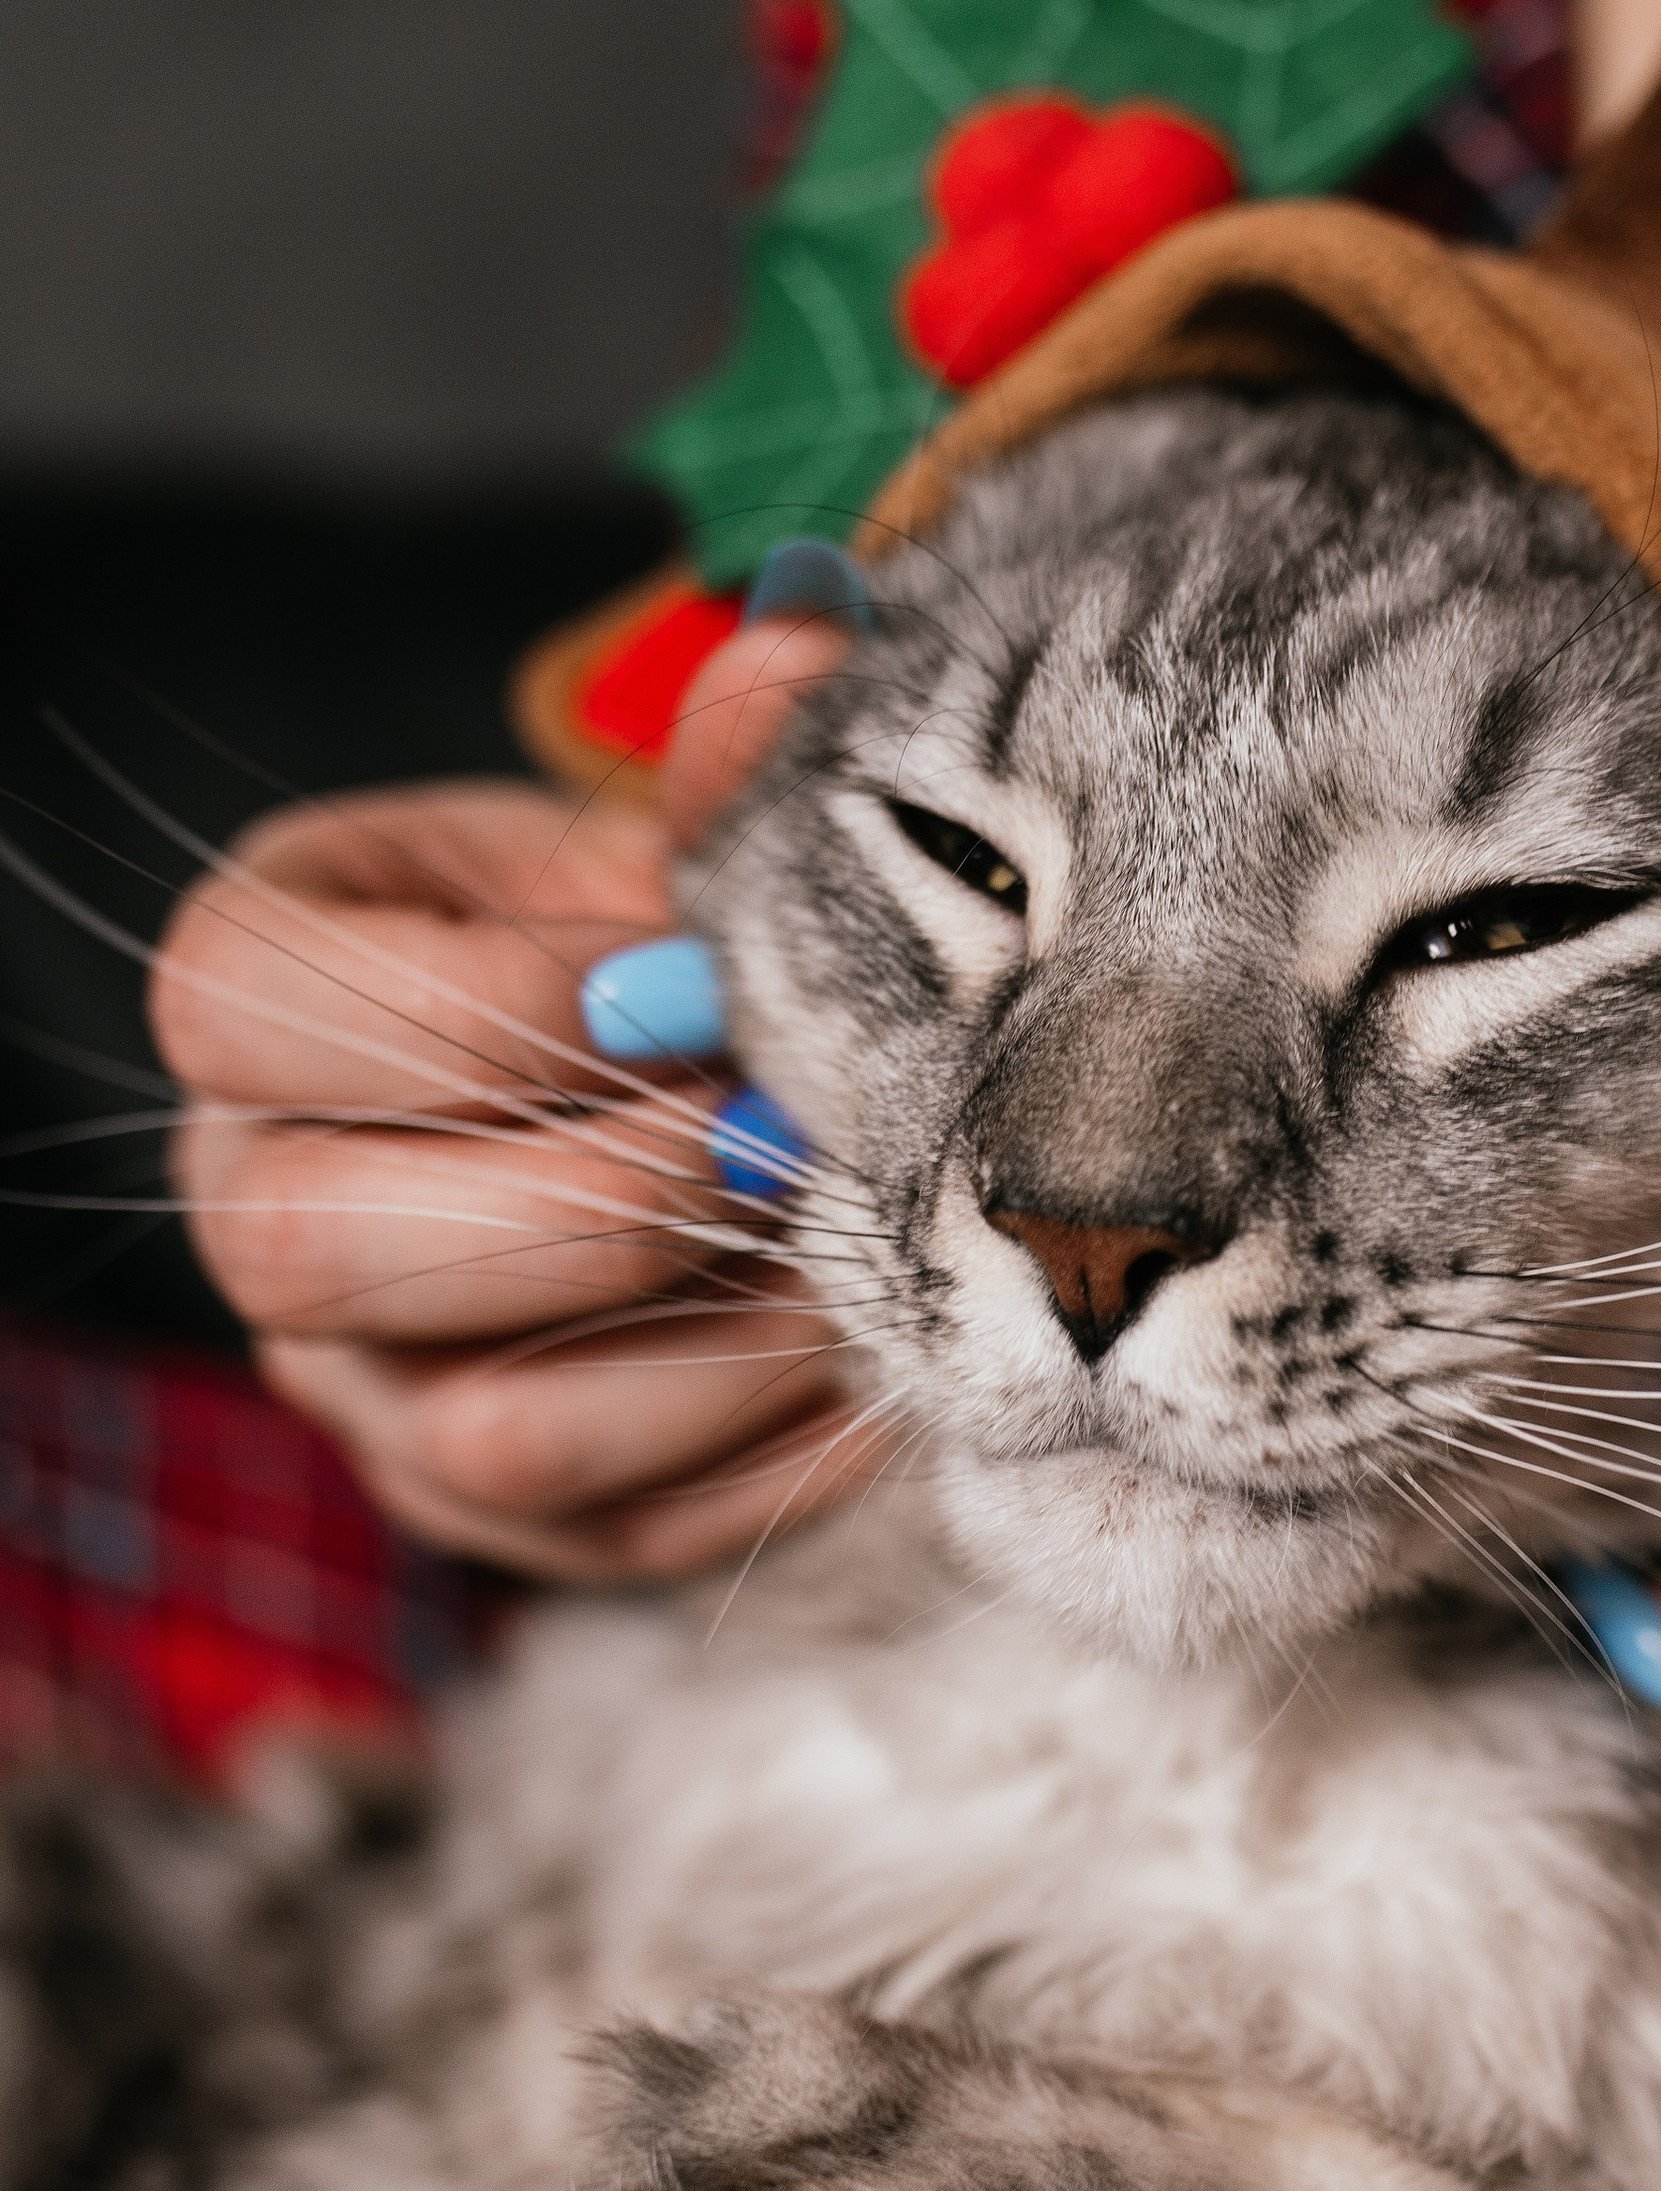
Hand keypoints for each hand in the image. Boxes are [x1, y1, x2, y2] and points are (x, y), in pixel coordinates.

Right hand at [151, 606, 853, 1576]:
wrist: (680, 1099)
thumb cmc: (638, 952)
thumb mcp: (656, 847)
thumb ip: (716, 771)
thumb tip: (797, 653)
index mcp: (249, 1001)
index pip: (250, 1008)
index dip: (478, 1007)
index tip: (687, 985)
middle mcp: (253, 1206)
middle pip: (318, 1248)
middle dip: (592, 1197)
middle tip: (778, 1137)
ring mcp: (362, 1388)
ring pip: (482, 1437)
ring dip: (708, 1352)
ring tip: (852, 1254)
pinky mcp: (492, 1521)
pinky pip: (622, 1537)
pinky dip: (776, 1456)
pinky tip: (880, 1356)